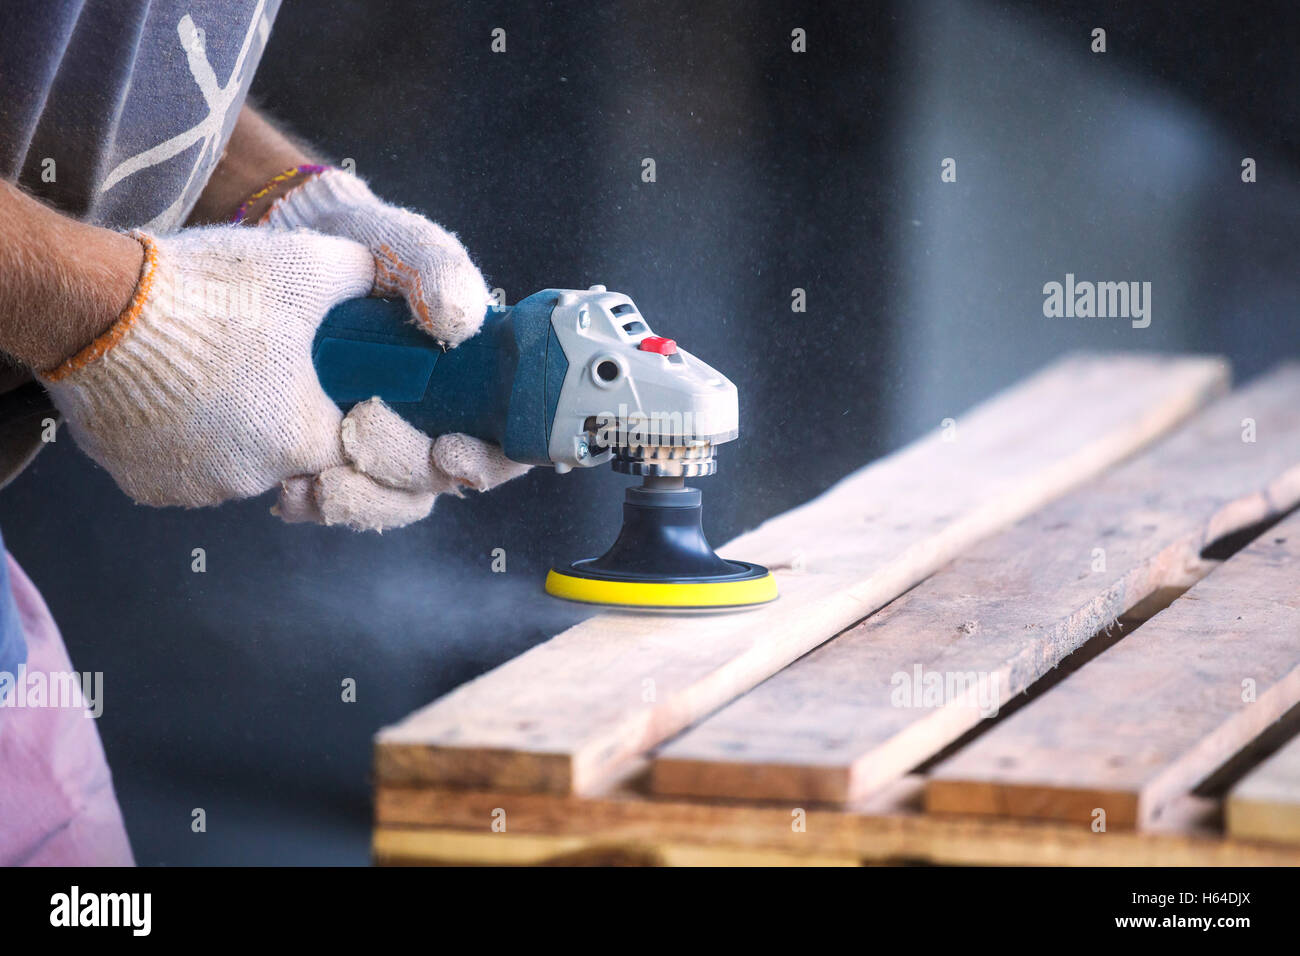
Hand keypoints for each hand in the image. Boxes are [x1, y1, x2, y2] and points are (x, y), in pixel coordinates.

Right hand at [38, 227, 523, 530]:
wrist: (99, 307)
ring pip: (233, 465)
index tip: (337, 394)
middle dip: (287, 420)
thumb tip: (391, 280)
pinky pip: (180, 470)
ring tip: (216, 376)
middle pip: (290, 458)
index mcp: (304, 440)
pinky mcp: (144, 485)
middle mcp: (254, 478)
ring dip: (233, 433)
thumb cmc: (213, 290)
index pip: (352, 451)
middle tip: (266, 370)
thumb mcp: (309, 267)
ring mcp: (194, 488)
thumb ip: (364, 279)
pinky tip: (175, 396)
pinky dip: (184, 442)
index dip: (350, 419)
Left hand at [263, 167, 531, 511]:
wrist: (302, 247)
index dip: (489, 463)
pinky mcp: (333, 454)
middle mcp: (440, 421)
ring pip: (390, 500)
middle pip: (442, 480)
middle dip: (401, 468)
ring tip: (314, 482)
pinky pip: (333, 500)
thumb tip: (458, 321)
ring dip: (357, 500)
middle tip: (359, 427)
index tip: (449, 452)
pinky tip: (288, 490)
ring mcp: (388, 442)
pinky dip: (311, 502)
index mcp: (479, 382)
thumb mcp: (411, 246)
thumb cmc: (374, 248)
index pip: (507, 445)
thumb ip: (441, 272)